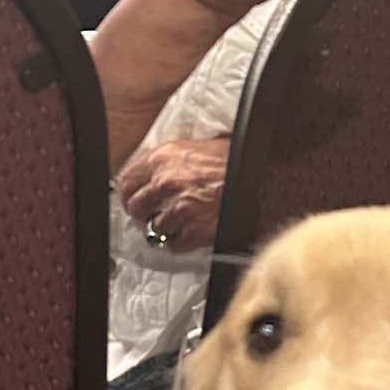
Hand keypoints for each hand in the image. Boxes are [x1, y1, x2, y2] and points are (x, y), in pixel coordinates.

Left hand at [117, 134, 230, 251]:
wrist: (262, 174)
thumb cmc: (234, 159)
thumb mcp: (197, 145)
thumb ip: (169, 158)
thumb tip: (150, 172)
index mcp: (164, 157)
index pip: (126, 179)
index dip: (128, 191)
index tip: (131, 196)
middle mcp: (167, 182)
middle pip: (135, 206)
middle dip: (142, 211)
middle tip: (150, 212)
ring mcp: (180, 208)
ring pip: (154, 227)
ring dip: (163, 226)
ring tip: (177, 221)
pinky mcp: (194, 230)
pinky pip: (174, 244)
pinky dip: (179, 241)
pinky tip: (189, 231)